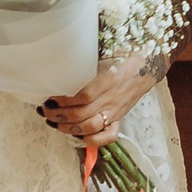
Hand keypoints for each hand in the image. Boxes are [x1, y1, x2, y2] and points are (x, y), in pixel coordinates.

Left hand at [42, 58, 160, 149]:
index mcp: (109, 79)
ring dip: (67, 128)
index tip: (50, 96)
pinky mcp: (119, 118)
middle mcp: (112, 98)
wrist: (147, 64)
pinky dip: (90, 140)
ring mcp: (116, 111)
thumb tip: (60, 60)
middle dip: (58, 115)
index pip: (83, 96)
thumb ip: (85, 60)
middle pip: (82, 114)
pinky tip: (76, 134)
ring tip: (53, 121)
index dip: (63, 100)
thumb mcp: (104, 51)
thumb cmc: (123, 55)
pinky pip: (107, 137)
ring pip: (89, 128)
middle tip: (44, 109)